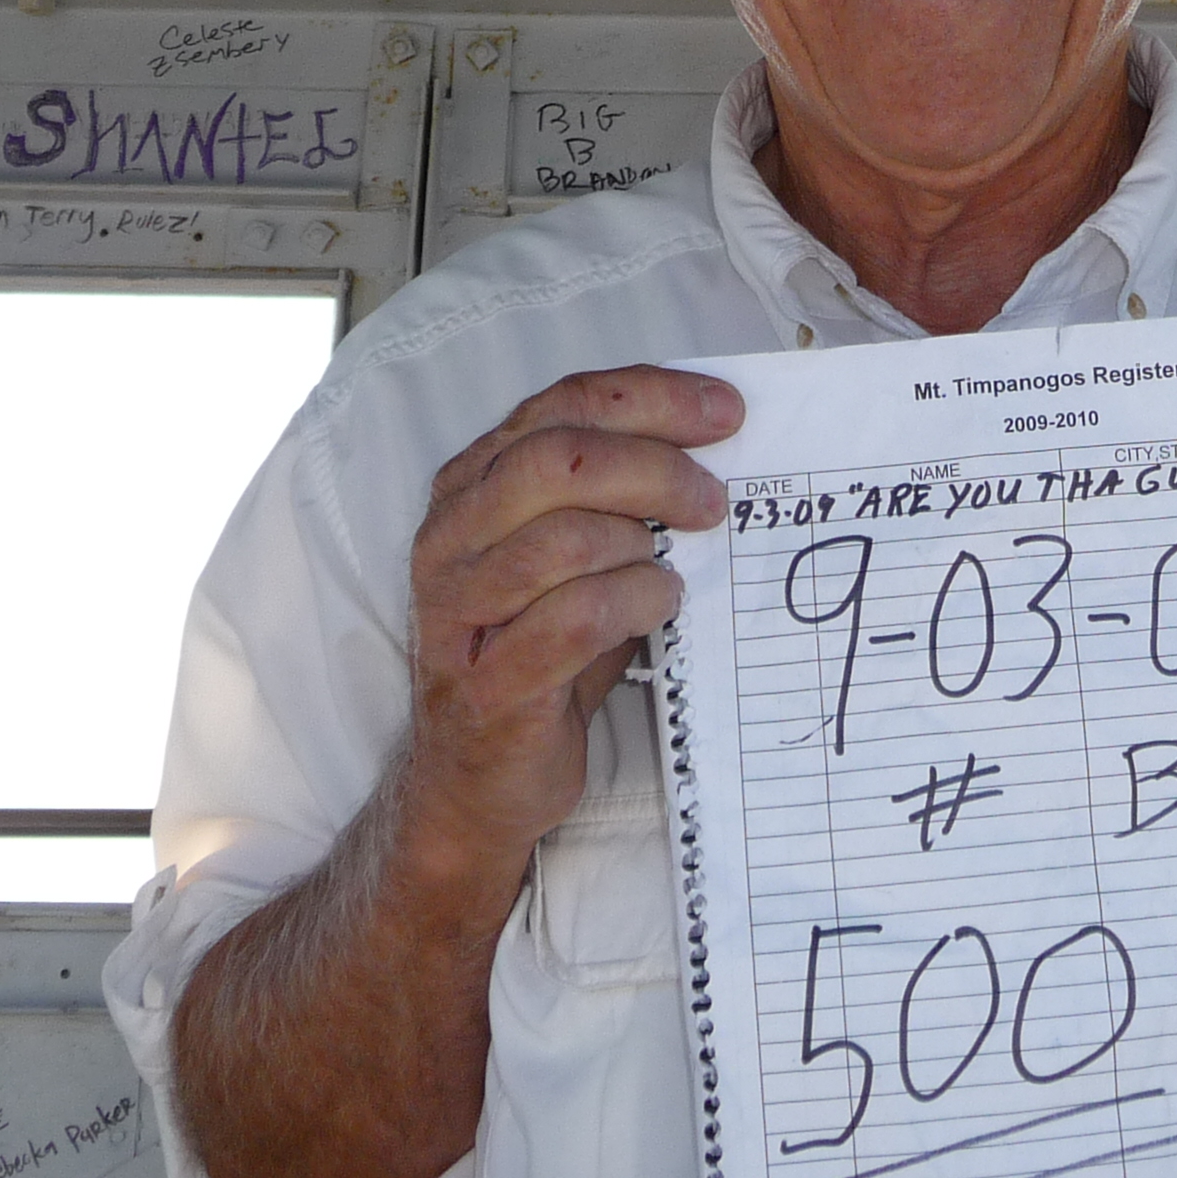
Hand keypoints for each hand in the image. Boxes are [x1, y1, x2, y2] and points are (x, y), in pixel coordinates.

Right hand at [399, 366, 742, 870]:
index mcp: (469, 486)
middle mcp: (450, 537)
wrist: (481, 778)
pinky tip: (663, 603)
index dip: (651, 399)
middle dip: (656, 465)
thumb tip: (714, 444)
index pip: (562, 404)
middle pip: (559, 460)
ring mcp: (459, 611)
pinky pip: (574, 618)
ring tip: (681, 562)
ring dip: (644, 542)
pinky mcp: (488, 683)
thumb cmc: (541, 651)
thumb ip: (613, 495)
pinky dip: (635, 600)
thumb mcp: (572, 556)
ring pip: (564, 537)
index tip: (726, 411)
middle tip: (714, 500)